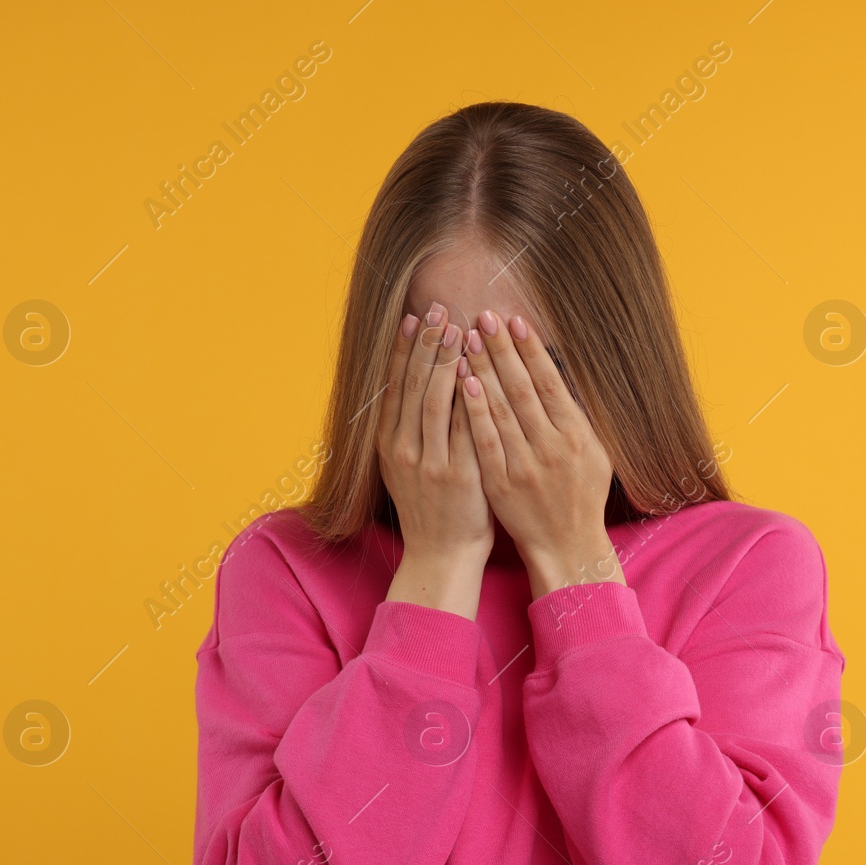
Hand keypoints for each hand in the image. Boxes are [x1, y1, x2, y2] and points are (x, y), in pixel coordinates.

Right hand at [377, 302, 493, 617]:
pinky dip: (468, 397)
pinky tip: (477, 370)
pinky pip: (464, 428)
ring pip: (435, 401)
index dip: (404, 350)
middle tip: (438, 308)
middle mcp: (403, 451)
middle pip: (413, 386)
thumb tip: (414, 383)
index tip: (414, 317)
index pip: (393, 386)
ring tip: (458, 328)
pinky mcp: (458, 476)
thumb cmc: (432, 508)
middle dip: (426, 344)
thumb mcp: (406, 467)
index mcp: (388, 445)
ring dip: (446, 361)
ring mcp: (429, 463)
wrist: (442, 555)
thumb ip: (408, 430)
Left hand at [458, 310, 624, 599]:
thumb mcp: (593, 453)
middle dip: (502, 350)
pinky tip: (462, 383)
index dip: (531, 350)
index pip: (550, 382)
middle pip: (523, 388)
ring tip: (466, 339)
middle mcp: (553, 446)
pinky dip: (474, 411)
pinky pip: (485, 441)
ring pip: (501, 409)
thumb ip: (575, 415)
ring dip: (483, 371)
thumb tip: (556, 373)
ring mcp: (526, 465)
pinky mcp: (502, 483)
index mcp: (577, 434)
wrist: (566, 546)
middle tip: (484, 316)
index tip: (515, 320)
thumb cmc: (580, 496)